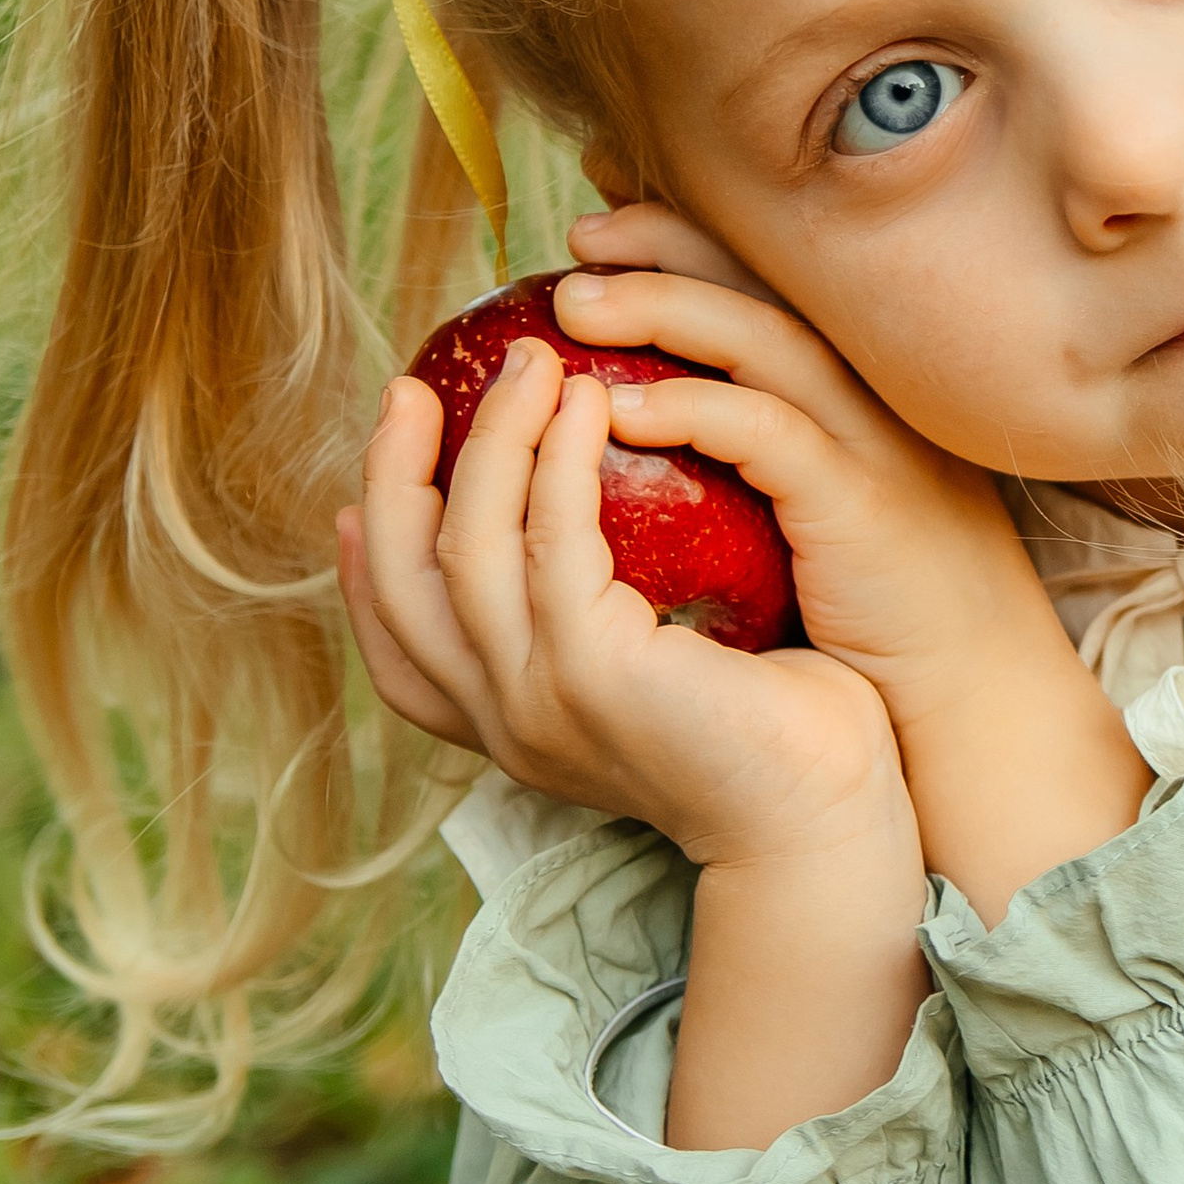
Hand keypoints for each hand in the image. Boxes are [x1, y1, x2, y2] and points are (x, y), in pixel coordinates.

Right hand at [343, 329, 907, 876]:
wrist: (820, 820)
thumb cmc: (768, 737)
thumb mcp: (654, 675)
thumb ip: (599, 623)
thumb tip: (578, 533)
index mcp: (509, 726)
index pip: (398, 645)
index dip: (363, 563)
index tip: (364, 488)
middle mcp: (504, 720)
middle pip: (399, 583)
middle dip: (391, 473)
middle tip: (411, 386)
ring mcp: (537, 699)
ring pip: (468, 542)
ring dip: (491, 436)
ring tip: (532, 362)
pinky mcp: (590, 671)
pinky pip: (555, 536)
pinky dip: (563, 455)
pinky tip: (590, 399)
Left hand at [550, 201, 1064, 734]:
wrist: (985, 708)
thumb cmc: (888, 628)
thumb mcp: (823, 524)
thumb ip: (761, 469)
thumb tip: (647, 440)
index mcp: (860, 392)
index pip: (765, 282)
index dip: (683, 241)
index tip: (598, 231)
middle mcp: (875, 397)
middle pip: (762, 284)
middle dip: (664, 245)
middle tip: (575, 241)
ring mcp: (875, 445)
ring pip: (763, 338)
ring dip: (662, 308)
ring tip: (573, 307)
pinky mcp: (866, 506)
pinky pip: (771, 433)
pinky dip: (693, 411)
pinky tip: (621, 411)